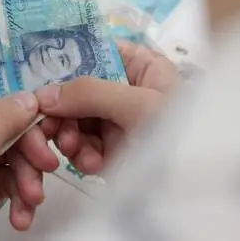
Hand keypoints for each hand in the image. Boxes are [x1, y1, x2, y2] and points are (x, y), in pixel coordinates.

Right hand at [16, 41, 178, 181]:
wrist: (199, 188)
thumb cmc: (181, 135)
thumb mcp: (139, 106)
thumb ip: (91, 93)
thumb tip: (44, 94)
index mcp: (140, 66)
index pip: (94, 52)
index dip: (65, 65)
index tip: (40, 81)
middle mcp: (125, 89)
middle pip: (75, 90)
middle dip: (62, 113)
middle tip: (51, 128)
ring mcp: (117, 120)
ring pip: (72, 120)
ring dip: (68, 137)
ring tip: (76, 151)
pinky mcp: (111, 149)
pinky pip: (81, 145)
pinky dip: (80, 156)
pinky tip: (93, 166)